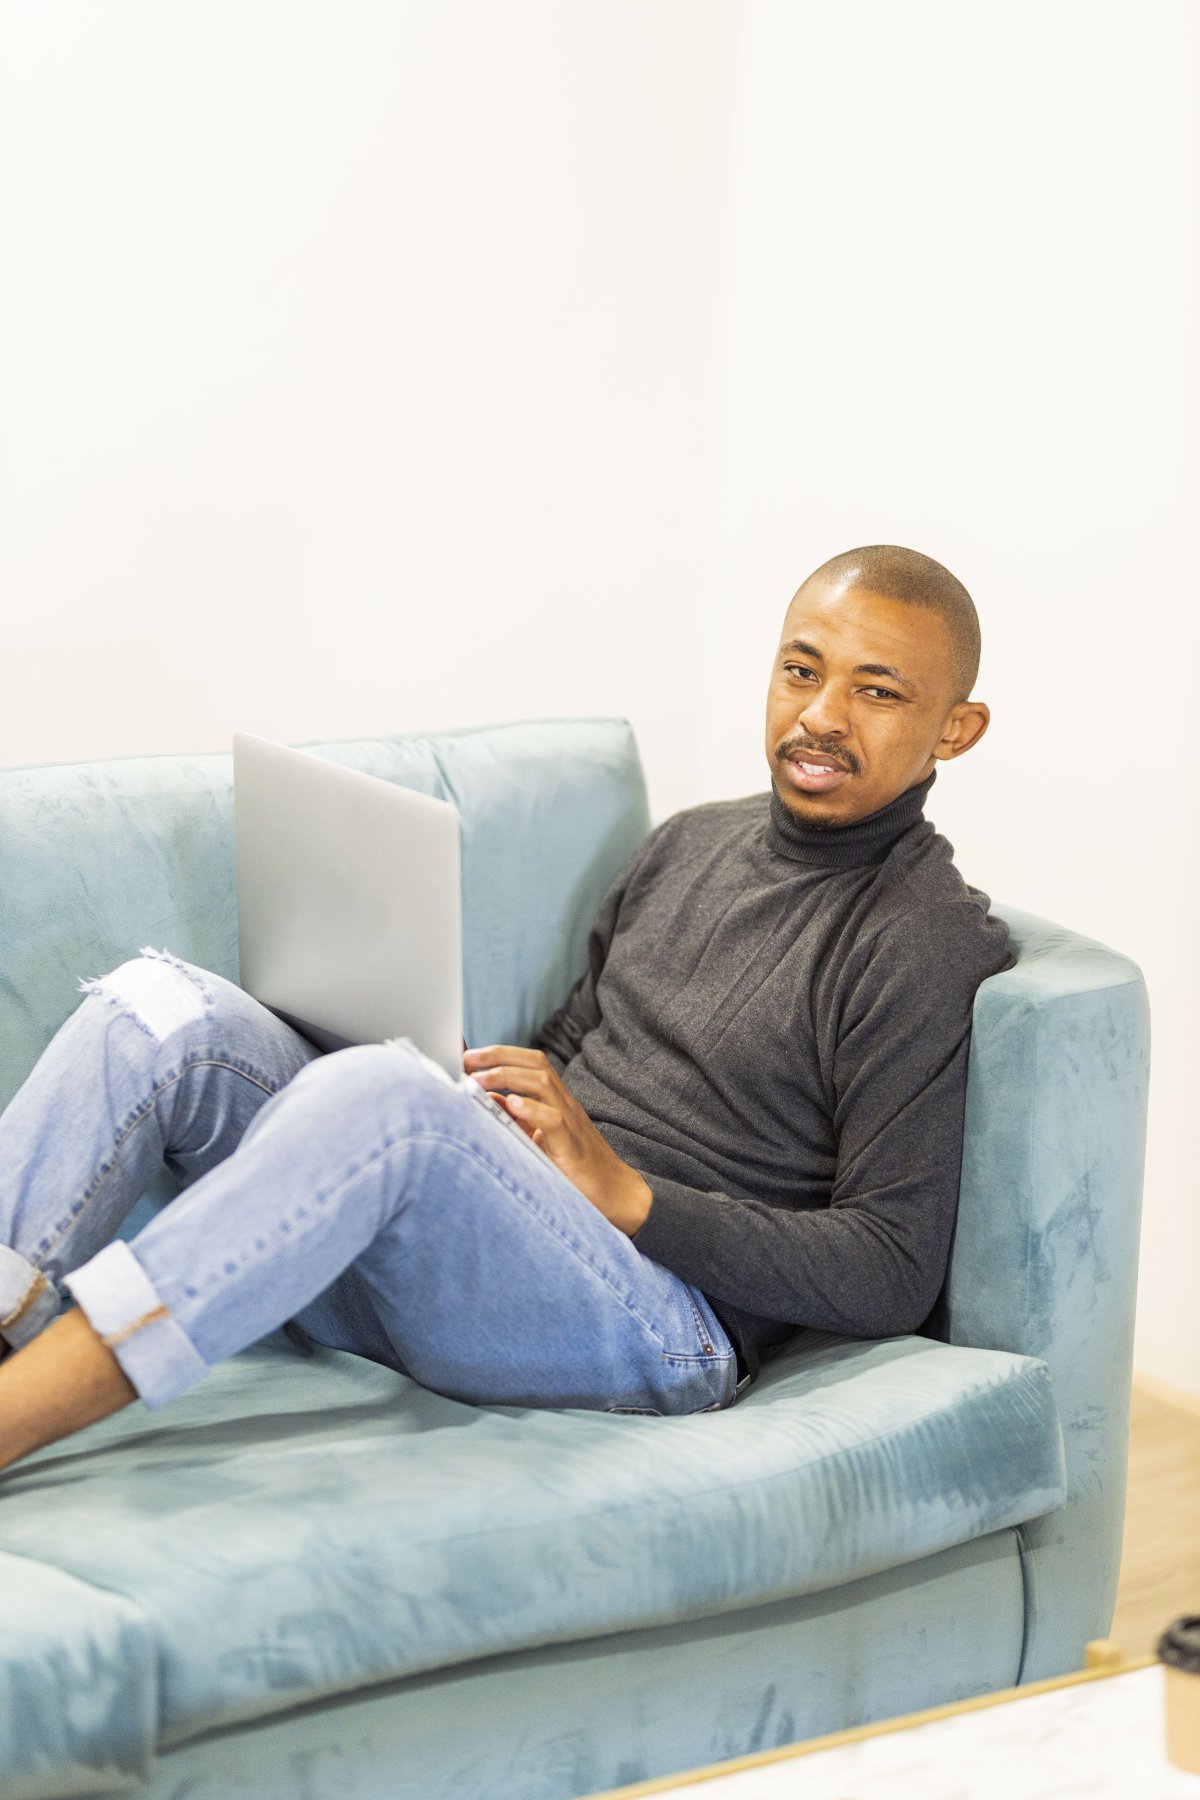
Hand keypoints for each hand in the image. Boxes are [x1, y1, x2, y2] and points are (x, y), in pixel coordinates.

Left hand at [461, 1044, 652, 1235]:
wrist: (615, 1195)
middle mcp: (565, 1105)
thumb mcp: (540, 1138)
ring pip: (544, 1084)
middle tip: (467, 1059)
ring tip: (479, 1080)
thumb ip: (517, 1117)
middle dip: (499, 1057)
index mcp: (557, 1101)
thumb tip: (487, 1097)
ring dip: (508, 1077)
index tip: (469, 1055)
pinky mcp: (572, 1148)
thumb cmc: (575, 1168)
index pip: (532, 1062)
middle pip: (536, 1064)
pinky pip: (554, 1121)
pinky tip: (511, 1105)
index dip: (501, 1053)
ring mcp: (571, 1123)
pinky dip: (532, 1110)